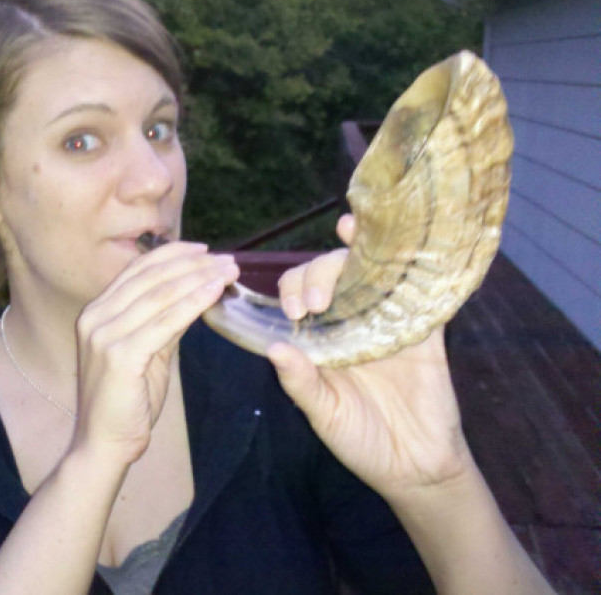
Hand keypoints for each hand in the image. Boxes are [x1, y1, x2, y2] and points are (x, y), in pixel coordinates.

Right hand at [73, 242, 238, 463]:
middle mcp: (95, 317)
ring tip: (229, 272)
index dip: (172, 254)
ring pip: (159, 295)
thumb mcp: (147, 352)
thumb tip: (194, 294)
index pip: (137, 270)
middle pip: (150, 277)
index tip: (205, 249)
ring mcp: (103, 335)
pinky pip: (164, 322)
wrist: (103, 444)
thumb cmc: (126, 401)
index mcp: (97, 312)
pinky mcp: (119, 355)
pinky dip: (192, 303)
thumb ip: (163, 322)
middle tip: (228, 260)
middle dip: (193, 264)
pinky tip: (214, 293)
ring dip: (199, 279)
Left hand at [268, 214, 473, 500]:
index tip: (294, 311)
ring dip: (362, 248)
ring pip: (373, 272)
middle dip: (319, 274)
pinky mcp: (424, 330)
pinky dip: (415, 268)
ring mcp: (388, 321)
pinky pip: (421, 293)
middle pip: (333, 274)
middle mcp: (352, 320)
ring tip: (348, 231)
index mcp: (322, 336)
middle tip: (316, 303)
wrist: (416, 467)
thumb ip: (302, 383)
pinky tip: (406, 249)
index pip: (302, 293)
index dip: (294, 289)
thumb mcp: (325, 415)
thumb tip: (274, 349)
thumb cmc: (361, 440)